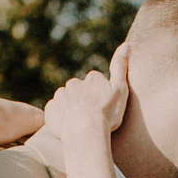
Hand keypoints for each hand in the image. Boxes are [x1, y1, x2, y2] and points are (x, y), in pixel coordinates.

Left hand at [40, 44, 131, 173]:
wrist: (85, 133)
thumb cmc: (106, 114)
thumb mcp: (120, 89)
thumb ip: (120, 67)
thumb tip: (126, 44)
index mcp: (91, 78)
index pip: (96, 84)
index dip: (101, 97)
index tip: (104, 108)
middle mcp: (73, 83)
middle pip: (79, 91)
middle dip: (84, 101)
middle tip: (92, 117)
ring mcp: (60, 96)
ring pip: (66, 101)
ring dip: (71, 109)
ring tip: (80, 124)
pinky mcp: (50, 110)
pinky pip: (55, 113)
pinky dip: (60, 119)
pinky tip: (69, 128)